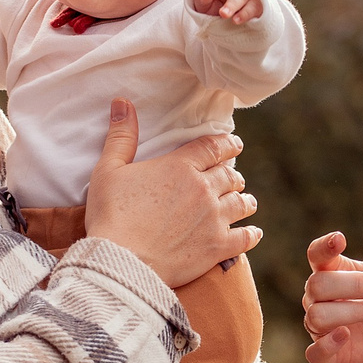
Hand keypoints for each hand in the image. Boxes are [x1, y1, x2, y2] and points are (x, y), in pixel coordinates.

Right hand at [84, 99, 260, 287]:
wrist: (122, 261)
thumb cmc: (111, 215)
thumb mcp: (108, 170)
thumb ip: (121, 136)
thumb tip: (121, 102)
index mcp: (180, 166)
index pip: (213, 147)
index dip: (226, 144)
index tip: (234, 144)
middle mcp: (204, 189)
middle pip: (229, 175)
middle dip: (233, 174)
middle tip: (234, 177)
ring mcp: (214, 219)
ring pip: (240, 204)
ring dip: (244, 200)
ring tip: (247, 201)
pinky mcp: (217, 248)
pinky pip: (245, 238)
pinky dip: (252, 234)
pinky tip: (254, 233)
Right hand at [302, 233, 362, 362]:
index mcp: (335, 272)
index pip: (316, 255)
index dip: (323, 247)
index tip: (341, 240)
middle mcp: (321, 298)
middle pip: (316, 285)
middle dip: (351, 285)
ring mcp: (322, 327)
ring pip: (316, 315)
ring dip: (349, 311)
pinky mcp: (329, 354)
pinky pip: (314, 352)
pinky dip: (327, 343)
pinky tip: (346, 335)